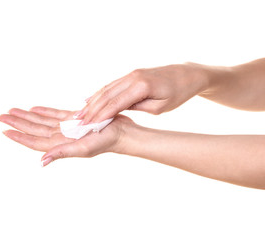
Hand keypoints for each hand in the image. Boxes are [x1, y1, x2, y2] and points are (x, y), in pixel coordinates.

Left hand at [0, 107, 133, 165]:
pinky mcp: (74, 119)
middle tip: (1, 116)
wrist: (121, 133)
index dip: (19, 136)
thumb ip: (62, 153)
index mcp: (60, 144)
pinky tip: (35, 109)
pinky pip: (55, 114)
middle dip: (18, 123)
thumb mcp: (83, 149)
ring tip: (13, 111)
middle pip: (34, 129)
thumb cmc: (105, 142)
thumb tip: (41, 162)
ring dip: (27, 116)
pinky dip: (44, 111)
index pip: (34, 141)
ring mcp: (67, 128)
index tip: (4, 130)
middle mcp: (61, 136)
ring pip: (42, 121)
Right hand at [77, 63, 208, 123]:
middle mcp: (133, 77)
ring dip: (92, 101)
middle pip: (106, 95)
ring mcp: (130, 74)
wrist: (186, 74)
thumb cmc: (177, 93)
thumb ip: (138, 108)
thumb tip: (119, 110)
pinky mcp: (130, 75)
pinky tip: (89, 100)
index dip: (100, 115)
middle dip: (91, 109)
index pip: (115, 103)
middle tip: (77, 122)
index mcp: (142, 86)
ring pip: (106, 89)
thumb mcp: (161, 107)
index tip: (88, 126)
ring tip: (80, 113)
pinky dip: (99, 94)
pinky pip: (112, 85)